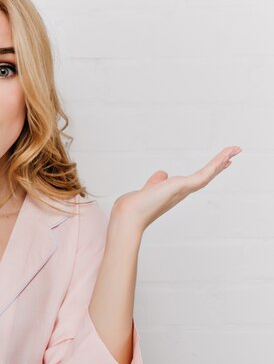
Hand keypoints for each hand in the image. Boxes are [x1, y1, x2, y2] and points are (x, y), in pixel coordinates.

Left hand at [110, 146, 241, 233]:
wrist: (129, 214)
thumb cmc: (136, 205)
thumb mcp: (149, 187)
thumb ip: (156, 181)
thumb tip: (162, 173)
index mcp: (175, 192)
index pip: (196, 179)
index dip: (209, 171)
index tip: (221, 163)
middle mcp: (182, 192)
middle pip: (206, 176)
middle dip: (220, 164)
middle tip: (234, 153)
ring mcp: (184, 190)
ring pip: (208, 174)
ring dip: (221, 161)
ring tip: (234, 149)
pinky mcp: (183, 186)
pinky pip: (203, 174)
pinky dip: (215, 165)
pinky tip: (225, 157)